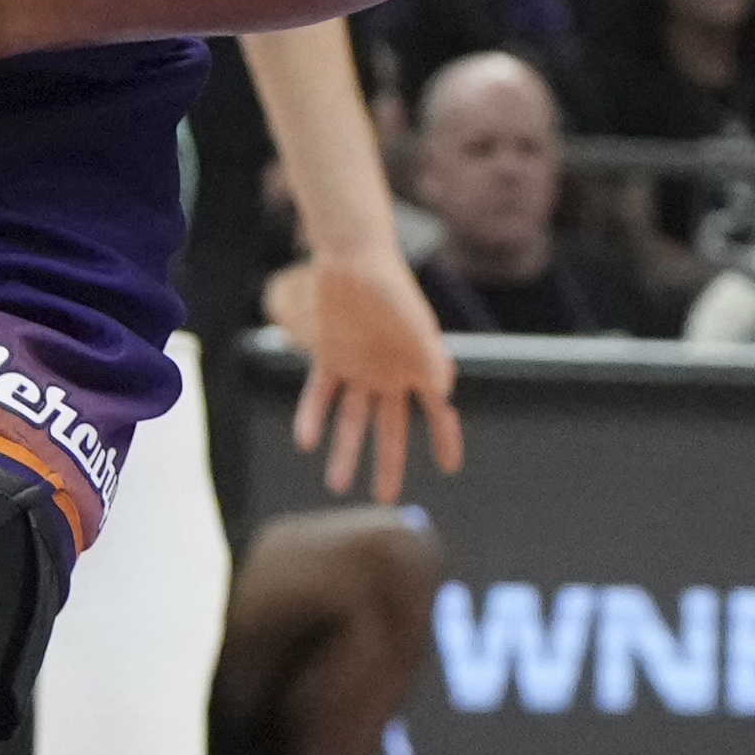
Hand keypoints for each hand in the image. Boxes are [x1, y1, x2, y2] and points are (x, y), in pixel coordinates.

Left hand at [264, 249, 462, 503]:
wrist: (353, 257)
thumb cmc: (392, 288)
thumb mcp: (414, 323)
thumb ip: (429, 356)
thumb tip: (444, 394)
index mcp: (418, 367)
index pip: (437, 413)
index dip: (445, 438)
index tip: (449, 467)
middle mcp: (390, 374)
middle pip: (390, 428)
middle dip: (388, 462)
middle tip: (387, 498)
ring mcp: (359, 368)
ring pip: (352, 419)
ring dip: (345, 450)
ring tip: (336, 485)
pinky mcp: (330, 358)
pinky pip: (319, 394)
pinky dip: (312, 416)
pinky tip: (305, 441)